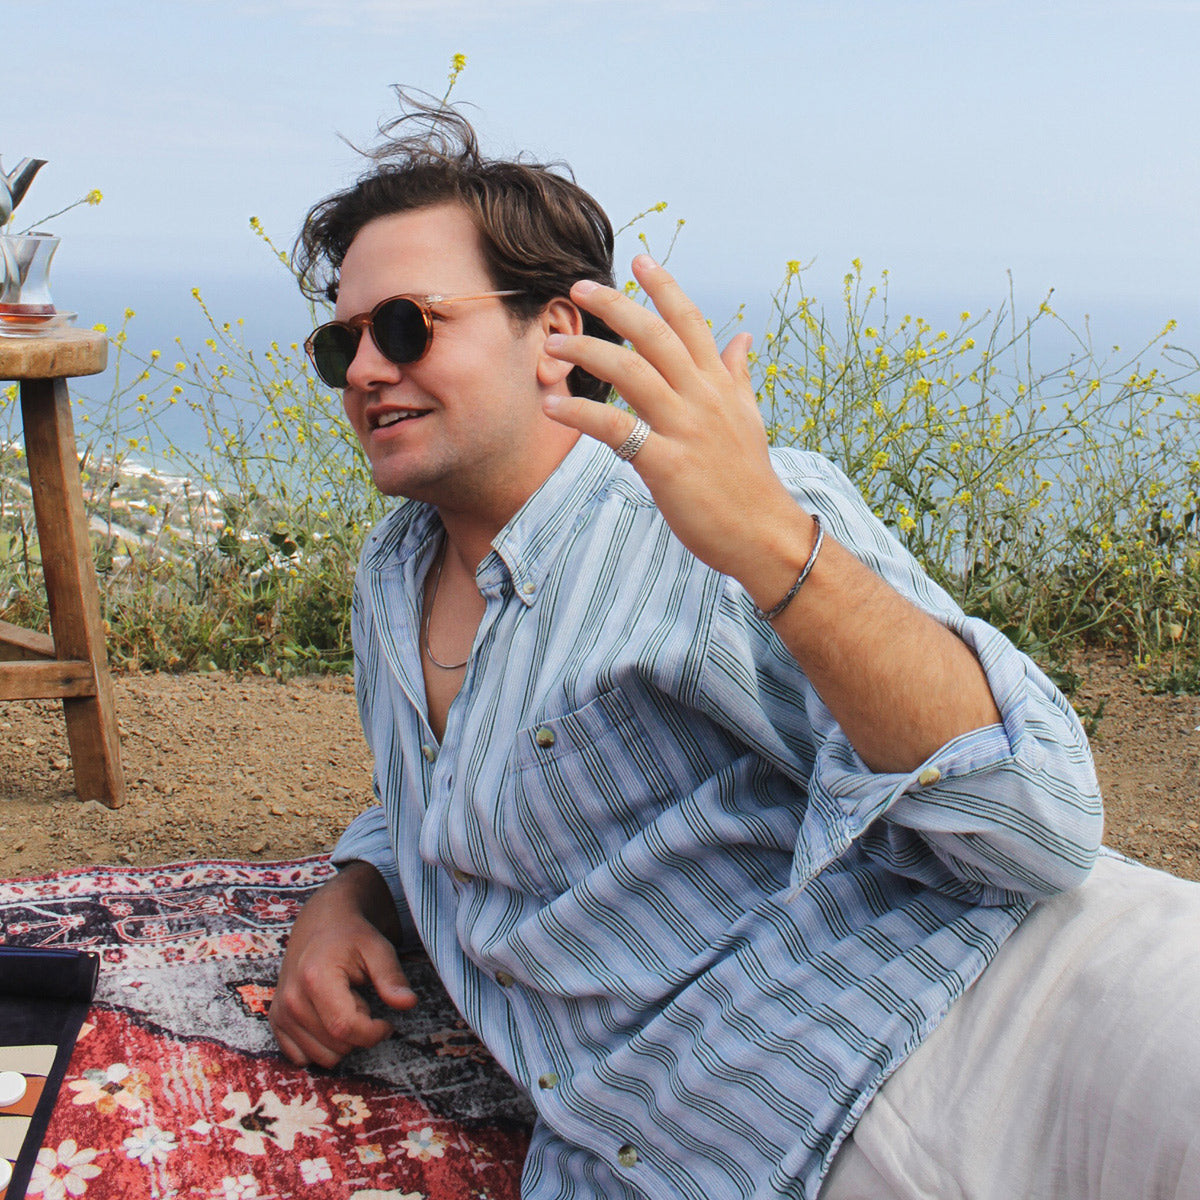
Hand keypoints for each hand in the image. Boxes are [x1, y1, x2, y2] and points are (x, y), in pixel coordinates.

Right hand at [269, 863, 415, 1068]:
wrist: (321, 922)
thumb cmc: (352, 936)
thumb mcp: (379, 949)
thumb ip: (392, 978)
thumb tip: (409, 1003)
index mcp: (316, 979)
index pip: (346, 1028)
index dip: (374, 1033)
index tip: (388, 1022)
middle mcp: (292, 999)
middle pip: (337, 1046)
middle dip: (360, 1032)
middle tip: (362, 1001)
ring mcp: (281, 1012)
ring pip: (322, 1057)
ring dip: (342, 1040)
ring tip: (345, 1006)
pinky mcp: (276, 1021)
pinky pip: (302, 1058)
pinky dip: (321, 1046)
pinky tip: (328, 1018)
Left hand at [542, 254, 813, 605]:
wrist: (764, 534)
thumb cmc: (750, 480)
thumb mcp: (749, 419)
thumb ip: (738, 376)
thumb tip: (742, 337)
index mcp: (720, 385)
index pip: (691, 323)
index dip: (664, 287)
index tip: (638, 259)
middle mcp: (702, 398)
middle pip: (654, 337)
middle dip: (615, 307)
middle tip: (578, 289)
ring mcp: (685, 429)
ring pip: (631, 373)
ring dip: (587, 353)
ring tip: (554, 346)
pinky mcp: (666, 464)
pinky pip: (617, 429)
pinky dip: (580, 414)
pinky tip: (552, 406)